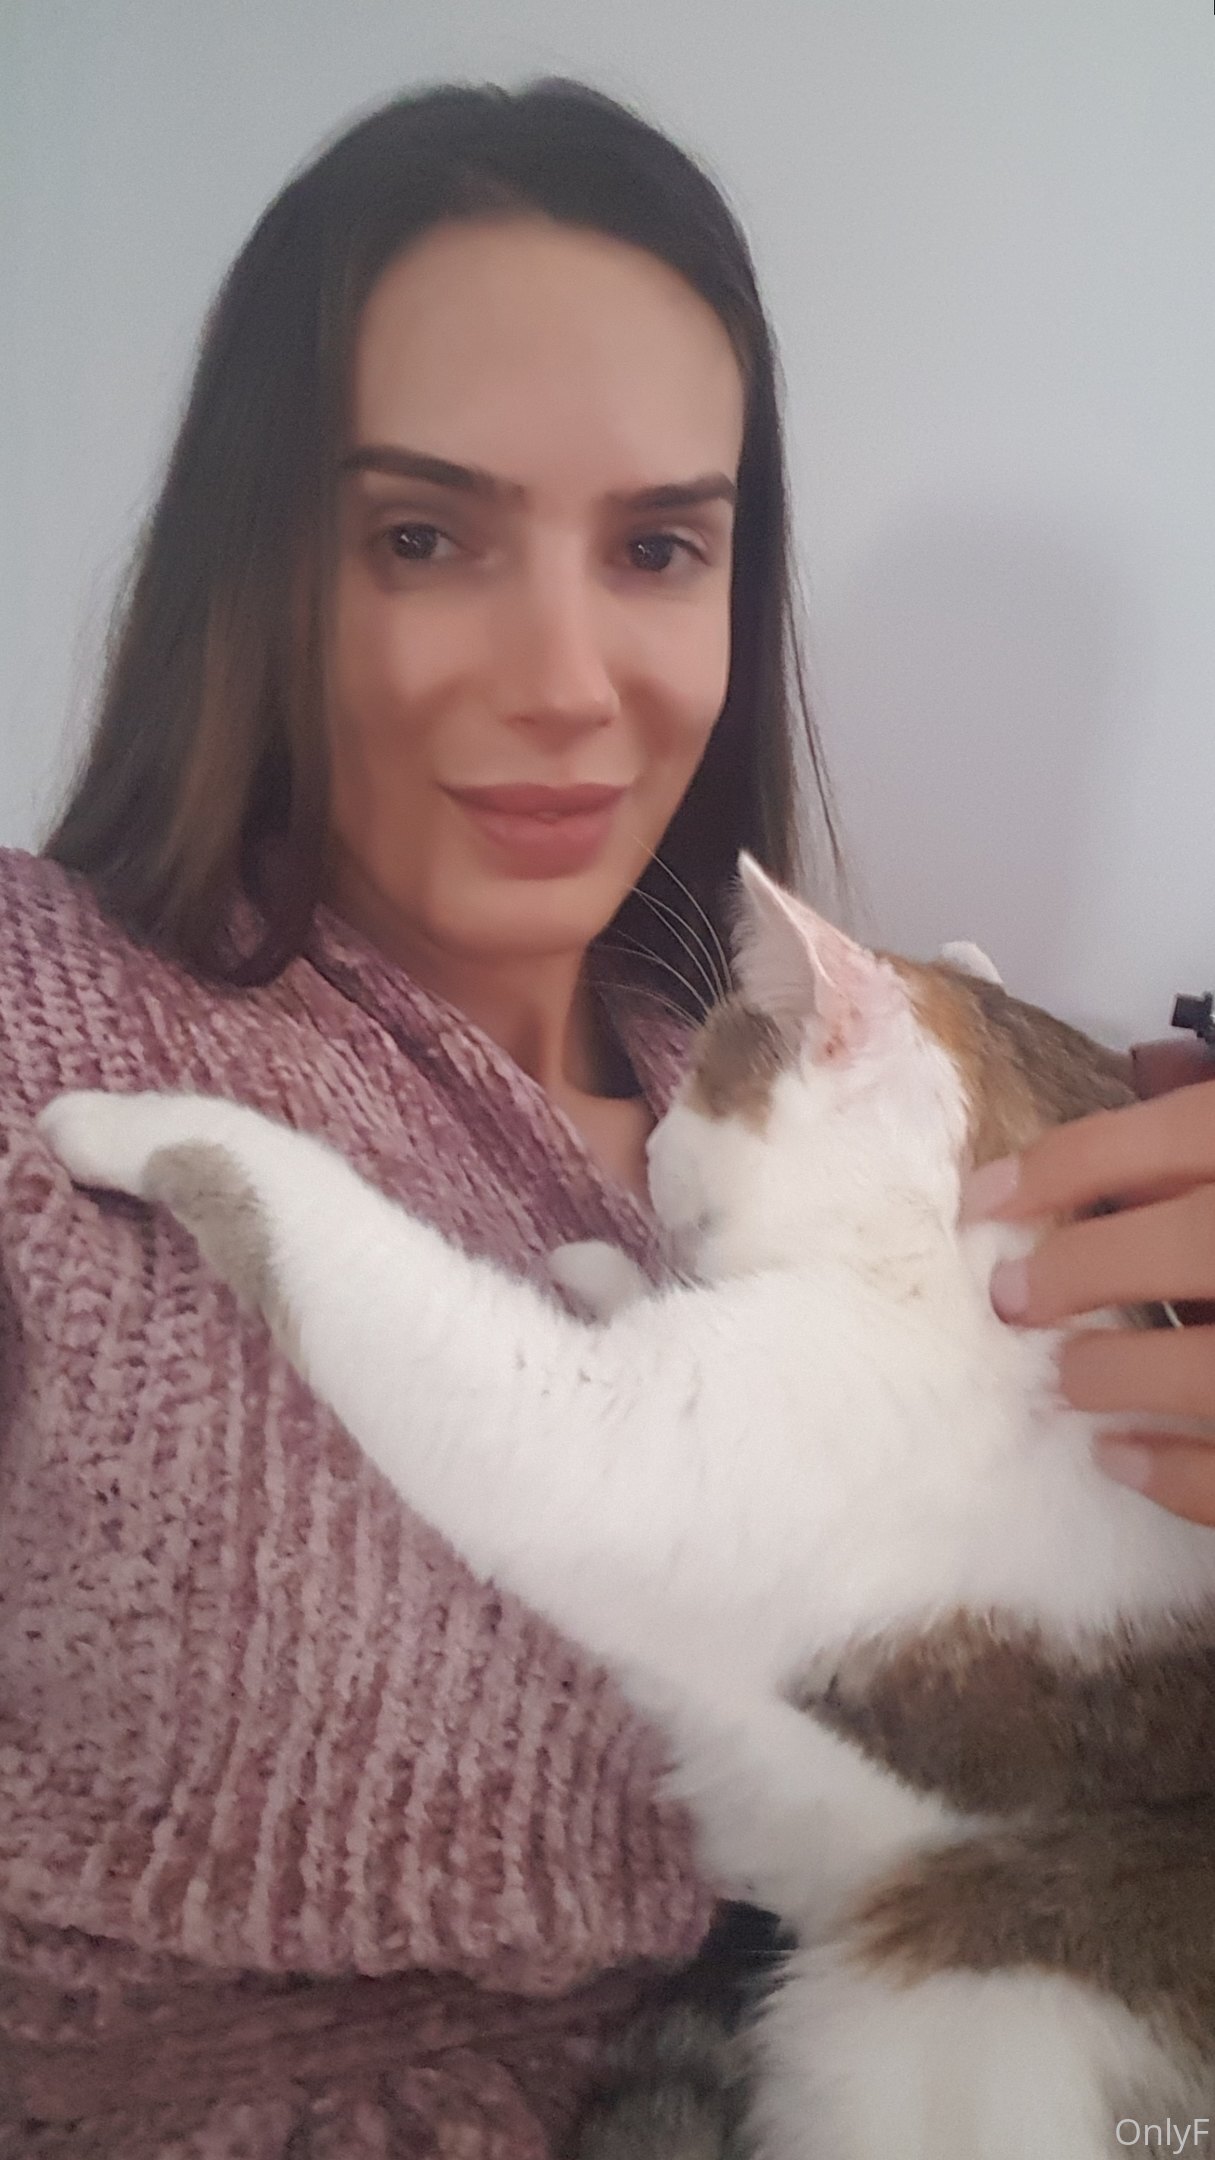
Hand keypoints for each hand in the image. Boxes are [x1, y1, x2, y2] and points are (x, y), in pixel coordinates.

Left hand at [962, 1079, 1214, 1524]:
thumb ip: (1210, 1119)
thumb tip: (1147, 1067)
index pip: (1171, 1136)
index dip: (1063, 1166)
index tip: (981, 1200)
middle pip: (1186, 1245)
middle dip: (1081, 1271)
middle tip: (1011, 1300)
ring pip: (1206, 1368)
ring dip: (1118, 1374)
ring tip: (1070, 1379)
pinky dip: (1171, 1473)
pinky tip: (1115, 1457)